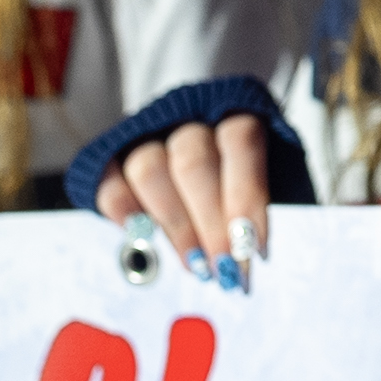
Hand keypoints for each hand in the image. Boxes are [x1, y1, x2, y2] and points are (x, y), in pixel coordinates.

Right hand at [97, 116, 271, 289]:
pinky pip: (110, 183)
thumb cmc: (244, 173)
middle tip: (226, 268)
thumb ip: (262, 200)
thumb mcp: (271, 174)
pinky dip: (126, 214)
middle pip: (193, 162)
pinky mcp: (110, 158)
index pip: (240, 141)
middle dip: (212, 223)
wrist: (197, 149)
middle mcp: (187, 118)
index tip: (256, 247)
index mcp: (234, 111)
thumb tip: (262, 247)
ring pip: (150, 170)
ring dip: (176, 226)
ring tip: (197, 266)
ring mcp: (145, 136)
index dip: (247, 194)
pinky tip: (145, 241)